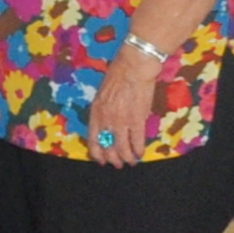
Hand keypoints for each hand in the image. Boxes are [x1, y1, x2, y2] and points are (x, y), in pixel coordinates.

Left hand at [85, 45, 160, 166]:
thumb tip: (108, 126)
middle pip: (107, 146)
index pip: (93, 139)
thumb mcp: (103, 95)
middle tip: (119, 164)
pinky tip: (140, 154)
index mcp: (96, 113)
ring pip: (122, 147)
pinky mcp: (137, 120)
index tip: (101, 160)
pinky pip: (137, 141)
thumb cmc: (118, 77)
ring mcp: (121, 121)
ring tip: (131, 162)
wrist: (133, 68)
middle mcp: (106, 120)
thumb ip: (104, 112)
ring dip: (127, 157)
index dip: (97, 152)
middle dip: (113, 158)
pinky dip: (139, 150)